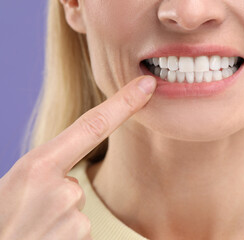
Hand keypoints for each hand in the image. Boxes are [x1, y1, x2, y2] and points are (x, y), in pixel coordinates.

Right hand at [0, 76, 155, 239]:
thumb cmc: (0, 221)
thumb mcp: (13, 186)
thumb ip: (45, 172)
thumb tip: (71, 181)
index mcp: (38, 166)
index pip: (92, 126)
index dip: (123, 103)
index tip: (146, 85)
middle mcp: (61, 188)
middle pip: (77, 182)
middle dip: (59, 196)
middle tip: (29, 215)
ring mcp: (73, 215)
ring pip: (77, 207)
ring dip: (60, 219)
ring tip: (32, 230)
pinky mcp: (82, 236)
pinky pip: (81, 229)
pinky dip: (64, 236)